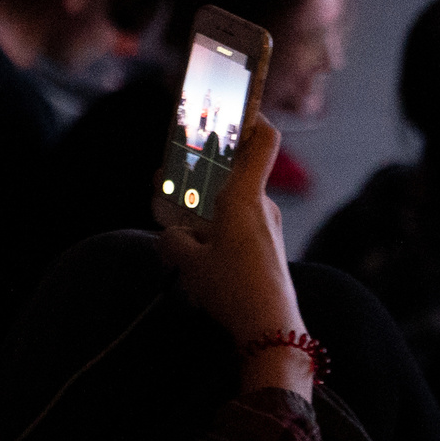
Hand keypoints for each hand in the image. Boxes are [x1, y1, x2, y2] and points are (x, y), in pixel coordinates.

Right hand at [160, 117, 309, 394]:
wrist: (271, 330)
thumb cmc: (231, 287)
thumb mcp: (189, 265)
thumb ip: (173, 243)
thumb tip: (168, 237)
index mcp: (245, 196)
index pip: (264, 138)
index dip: (251, 116)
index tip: (230, 110)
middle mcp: (263, 206)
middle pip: (241, 172)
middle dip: (210, 172)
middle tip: (178, 177)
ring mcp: (271, 230)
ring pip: (239, 204)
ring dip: (213, 207)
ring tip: (182, 225)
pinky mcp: (271, 252)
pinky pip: (244, 229)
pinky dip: (223, 230)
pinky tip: (202, 255)